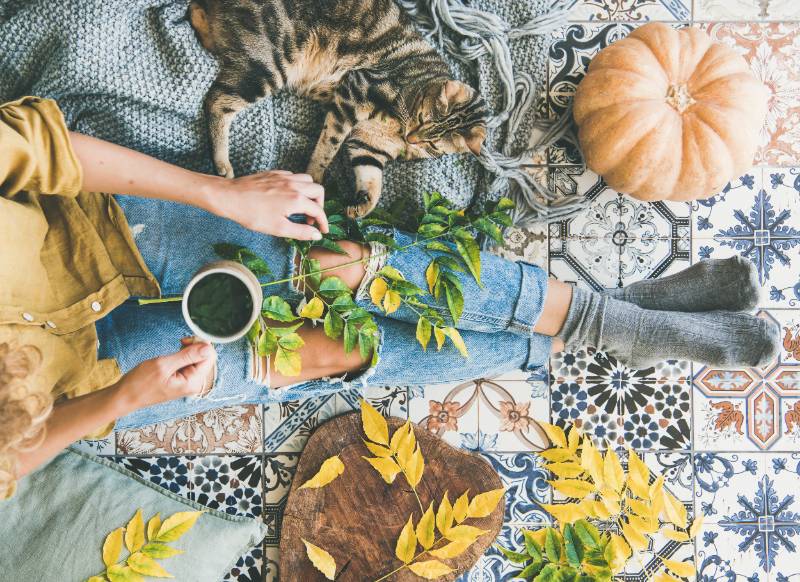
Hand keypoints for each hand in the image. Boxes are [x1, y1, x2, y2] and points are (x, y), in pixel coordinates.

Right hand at [114, 341, 216, 410]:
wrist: (126, 396)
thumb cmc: (141, 383)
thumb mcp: (163, 365)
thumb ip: (187, 356)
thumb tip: (207, 347)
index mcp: (193, 382)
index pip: (210, 356)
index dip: (200, 344)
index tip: (184, 341)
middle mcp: (195, 383)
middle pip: (205, 357)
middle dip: (194, 347)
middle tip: (179, 344)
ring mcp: (189, 382)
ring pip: (198, 359)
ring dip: (188, 351)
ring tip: (173, 353)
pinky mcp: (183, 380)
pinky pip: (190, 364)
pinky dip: (183, 356)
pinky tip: (173, 358)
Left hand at [203, 170, 328, 239]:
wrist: (230, 197)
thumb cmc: (252, 214)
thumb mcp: (278, 228)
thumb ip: (301, 232)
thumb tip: (317, 235)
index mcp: (296, 199)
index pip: (318, 210)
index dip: (323, 222)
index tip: (322, 230)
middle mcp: (293, 185)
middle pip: (318, 190)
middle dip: (319, 204)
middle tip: (312, 218)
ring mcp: (284, 177)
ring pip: (307, 180)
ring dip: (310, 193)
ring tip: (302, 206)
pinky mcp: (274, 173)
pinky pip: (293, 176)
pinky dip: (297, 185)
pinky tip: (288, 196)